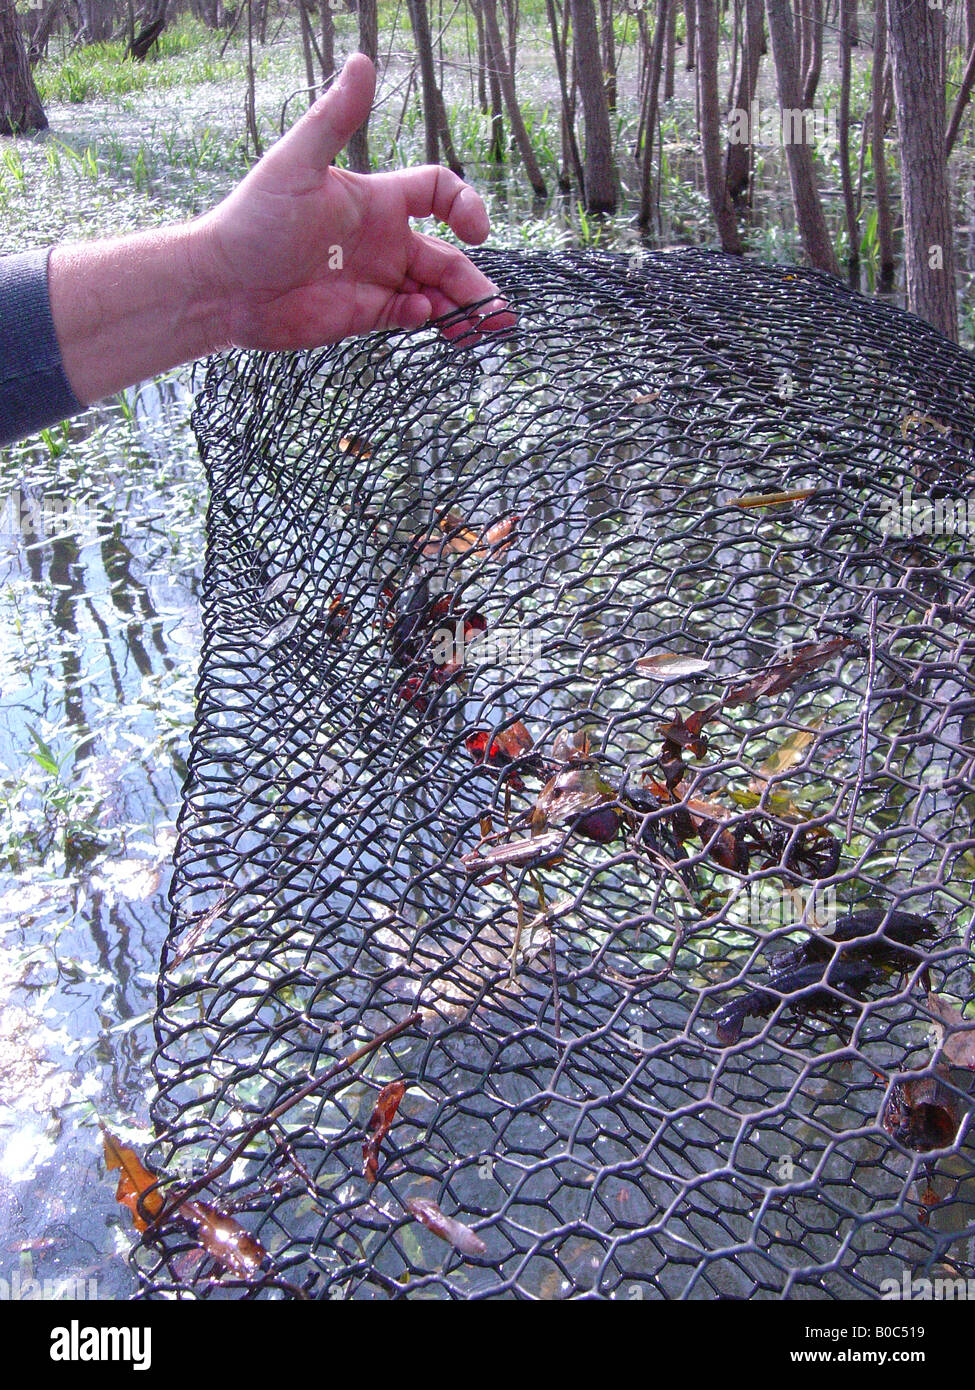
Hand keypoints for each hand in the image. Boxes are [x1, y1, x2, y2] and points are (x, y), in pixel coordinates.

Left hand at [194, 53, 512, 348]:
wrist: (223, 285)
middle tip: (501, 313)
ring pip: (435, 292)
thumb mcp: (296, 164)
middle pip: (448, 255)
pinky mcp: (362, 315)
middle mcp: (382, 239)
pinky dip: (424, 318)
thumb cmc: (254, 219)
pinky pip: (407, 316)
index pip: (438, 192)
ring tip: (489, 328)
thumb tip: (363, 59)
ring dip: (464, 308)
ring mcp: (375, 279)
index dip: (463, 205)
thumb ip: (335, 119)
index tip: (474, 229)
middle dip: (477, 281)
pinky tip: (424, 317)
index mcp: (376, 200)